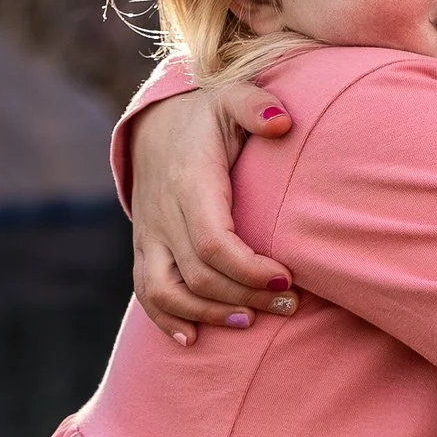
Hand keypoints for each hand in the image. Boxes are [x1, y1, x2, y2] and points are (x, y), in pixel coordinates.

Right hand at [130, 73, 299, 336]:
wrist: (155, 123)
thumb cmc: (206, 115)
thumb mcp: (232, 97)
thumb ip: (257, 106)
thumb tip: (282, 123)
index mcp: (190, 183)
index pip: (213, 241)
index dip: (248, 270)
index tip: (288, 279)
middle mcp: (163, 214)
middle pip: (198, 275)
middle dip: (246, 297)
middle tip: (291, 304)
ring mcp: (150, 234)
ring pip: (165, 291)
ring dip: (207, 315)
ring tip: (250, 322)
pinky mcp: (144, 247)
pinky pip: (146, 291)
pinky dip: (165, 320)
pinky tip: (193, 339)